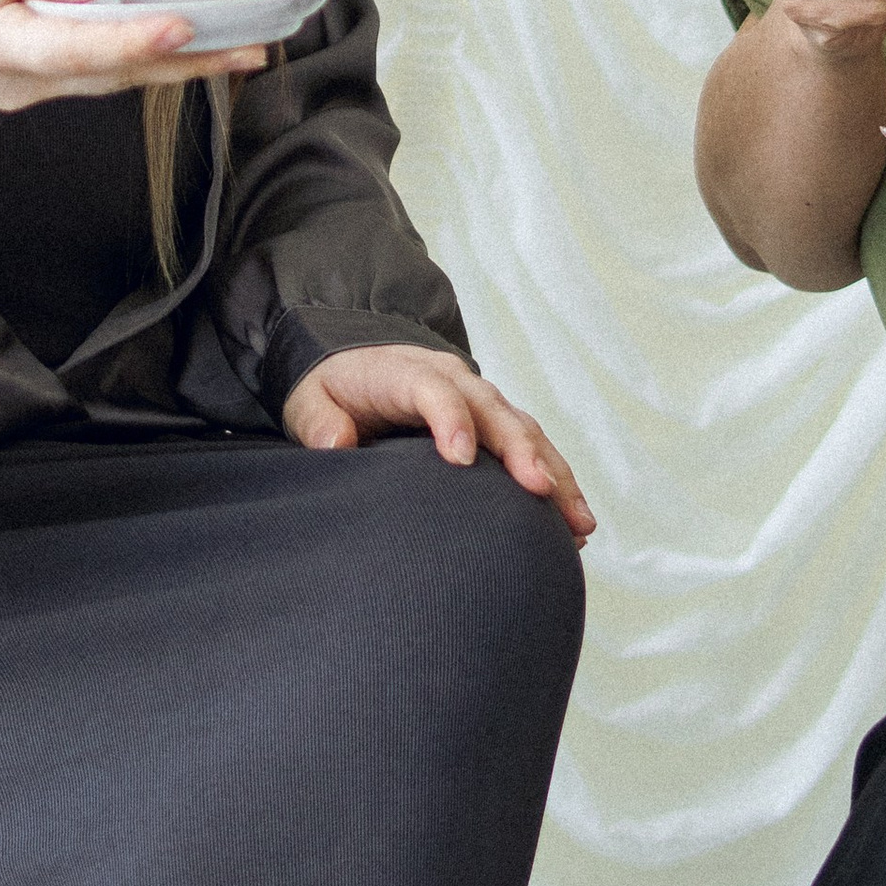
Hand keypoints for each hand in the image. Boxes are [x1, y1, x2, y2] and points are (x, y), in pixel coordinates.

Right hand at [0, 0, 265, 142]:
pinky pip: (105, 69)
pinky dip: (151, 55)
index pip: (72, 47)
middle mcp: (20, 80)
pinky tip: (194, 43)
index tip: (183, 25)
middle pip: (113, 72)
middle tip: (253, 48)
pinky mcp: (44, 75)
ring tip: (245, 49)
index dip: (131, 39)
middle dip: (186, 62)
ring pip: (116, 76)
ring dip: (181, 64)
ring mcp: (33, 87)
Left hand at [281, 344, 595, 543]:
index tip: (459, 460)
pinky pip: (530, 447)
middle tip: (539, 489)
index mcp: (404, 371)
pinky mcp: (492, 423)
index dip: (450, 419)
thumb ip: (318, 421)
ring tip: (577, 521)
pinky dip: (554, 480)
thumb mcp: (308, 400)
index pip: (433, 389)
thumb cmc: (332, 389)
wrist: (353, 363)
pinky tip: (573, 522)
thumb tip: (338, 445)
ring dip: (552, 472)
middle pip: (494, 409)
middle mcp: (452, 379)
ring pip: (523, 430)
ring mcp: (478, 399)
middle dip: (520, 449)